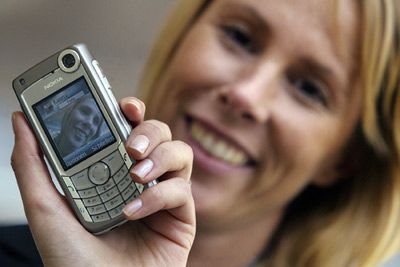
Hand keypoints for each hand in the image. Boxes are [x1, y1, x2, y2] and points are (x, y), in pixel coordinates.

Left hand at [11, 97, 194, 266]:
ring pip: (180, 154)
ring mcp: (163, 196)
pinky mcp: (181, 217)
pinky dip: (159, 196)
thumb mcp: (44, 208)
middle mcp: (141, 180)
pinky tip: (133, 212)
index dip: (131, 111)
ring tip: (135, 176)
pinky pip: (181, 190)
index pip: (128, 129)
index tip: (124, 105)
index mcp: (113, 172)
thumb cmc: (71, 259)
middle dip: (148, 131)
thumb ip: (32, 164)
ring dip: (160, 157)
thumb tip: (22, 122)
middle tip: (130, 147)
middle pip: (160, 134)